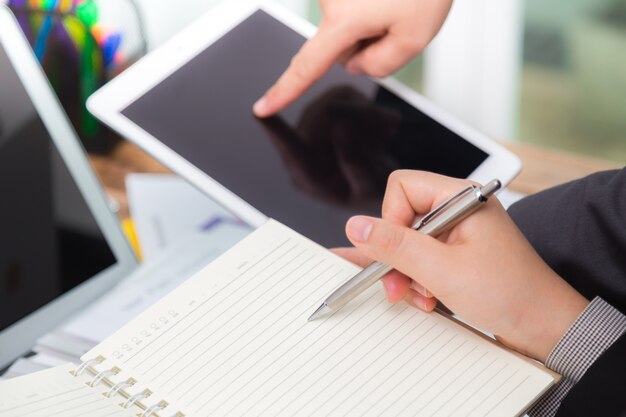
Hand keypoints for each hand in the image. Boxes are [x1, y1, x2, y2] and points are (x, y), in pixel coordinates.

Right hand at [253, 0, 452, 116]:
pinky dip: (370, 8)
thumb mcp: (415, 38)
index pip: (307, 67)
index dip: (283, 91)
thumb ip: (379, 67)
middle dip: (367, 42)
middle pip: (340, 48)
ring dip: (371, 22)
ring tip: (395, 2)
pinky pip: (352, 9)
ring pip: (348, 28)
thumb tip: (355, 65)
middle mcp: (330, 0)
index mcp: (344, 19)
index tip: (263, 107)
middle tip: (396, 20)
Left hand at [259, 86, 399, 207]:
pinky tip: (380, 126)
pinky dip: (366, 108)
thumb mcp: (370, 187)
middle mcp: (303, 152)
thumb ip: (354, 161)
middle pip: (322, 119)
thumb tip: (341, 126)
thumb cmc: (372, 191)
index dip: (277, 131)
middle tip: (390, 123)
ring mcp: (311, 130)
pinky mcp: (323, 110)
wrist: (384, 183)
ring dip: (367, 113)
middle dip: (360, 117)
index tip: (259, 114)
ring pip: (334, 104)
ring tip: (388, 129)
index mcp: (307, 178)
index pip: (291, 151)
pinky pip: (343, 97)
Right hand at [337, 170, 588, 362]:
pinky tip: (429, 298)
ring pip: (408, 242)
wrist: (543, 326)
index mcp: (461, 197)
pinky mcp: (457, 253)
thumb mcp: (442, 270)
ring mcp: (458, 232)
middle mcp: (458, 209)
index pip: (402, 187)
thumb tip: (356, 226)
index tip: (395, 252)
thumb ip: (395, 245)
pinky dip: (419, 281)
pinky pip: (421, 259)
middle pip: (401, 217)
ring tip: (421, 295)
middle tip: (398, 284)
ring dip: (407, 273)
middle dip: (397, 255)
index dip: (390, 219)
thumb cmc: (510, 293)